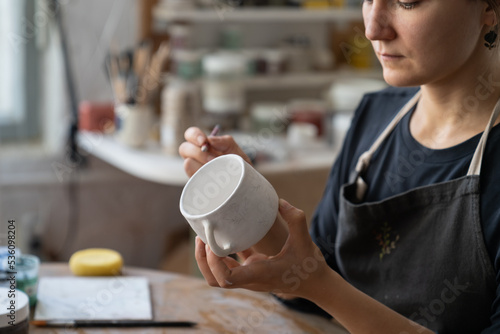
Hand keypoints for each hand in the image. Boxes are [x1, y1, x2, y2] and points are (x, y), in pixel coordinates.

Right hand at [179, 127, 251, 176]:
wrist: (244, 185)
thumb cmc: (239, 166)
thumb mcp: (236, 151)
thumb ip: (225, 142)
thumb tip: (210, 140)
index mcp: (203, 145)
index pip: (190, 134)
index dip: (194, 135)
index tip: (204, 142)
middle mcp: (195, 157)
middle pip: (184, 148)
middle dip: (199, 152)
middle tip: (213, 159)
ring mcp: (194, 170)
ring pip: (187, 163)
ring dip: (202, 165)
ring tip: (217, 170)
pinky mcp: (195, 183)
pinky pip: (193, 178)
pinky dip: (204, 177)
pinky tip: (214, 180)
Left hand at [194, 199, 328, 299]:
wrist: (315, 285)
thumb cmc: (310, 266)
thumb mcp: (305, 240)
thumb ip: (295, 219)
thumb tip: (278, 201)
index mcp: (259, 274)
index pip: (226, 279)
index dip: (213, 263)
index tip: (212, 244)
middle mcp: (250, 278)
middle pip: (214, 279)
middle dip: (203, 260)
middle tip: (202, 236)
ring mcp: (248, 277)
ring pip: (217, 276)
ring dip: (206, 260)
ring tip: (204, 236)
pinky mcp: (250, 271)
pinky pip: (227, 266)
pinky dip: (219, 255)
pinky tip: (220, 236)